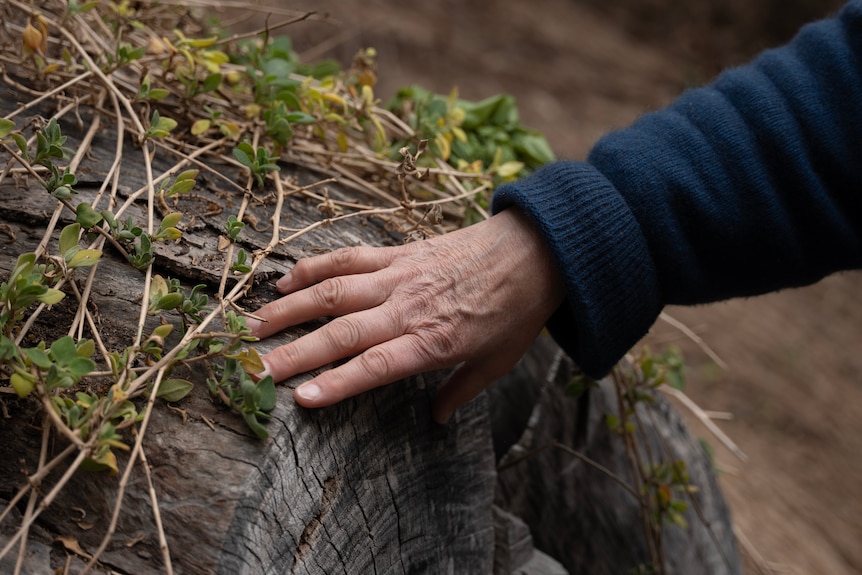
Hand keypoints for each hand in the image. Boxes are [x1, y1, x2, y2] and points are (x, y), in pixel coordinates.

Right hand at [247, 208, 564, 422]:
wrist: (533, 251)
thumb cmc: (515, 311)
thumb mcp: (496, 363)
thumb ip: (459, 392)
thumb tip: (435, 421)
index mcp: (433, 341)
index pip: (375, 366)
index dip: (337, 383)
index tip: (300, 398)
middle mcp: (408, 308)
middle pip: (343, 332)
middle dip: (295, 353)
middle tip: (255, 369)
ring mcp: (399, 276)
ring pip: (334, 291)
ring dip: (290, 309)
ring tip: (253, 326)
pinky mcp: (397, 253)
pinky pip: (348, 258)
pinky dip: (314, 268)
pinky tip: (285, 280)